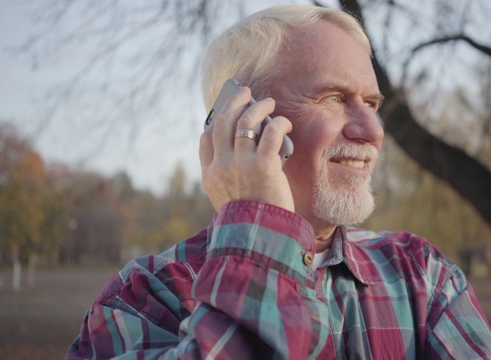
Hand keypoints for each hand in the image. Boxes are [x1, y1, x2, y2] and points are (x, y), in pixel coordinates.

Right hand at [199, 86, 293, 212]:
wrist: (261, 236)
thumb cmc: (251, 219)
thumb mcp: (230, 199)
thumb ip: (231, 176)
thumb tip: (247, 149)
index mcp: (210, 175)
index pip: (207, 139)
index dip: (216, 121)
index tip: (225, 114)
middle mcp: (222, 166)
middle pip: (223, 122)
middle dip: (234, 102)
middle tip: (245, 92)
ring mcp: (241, 164)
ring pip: (246, 121)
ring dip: (259, 107)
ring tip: (269, 102)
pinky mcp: (264, 164)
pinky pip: (271, 132)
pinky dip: (278, 123)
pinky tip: (283, 123)